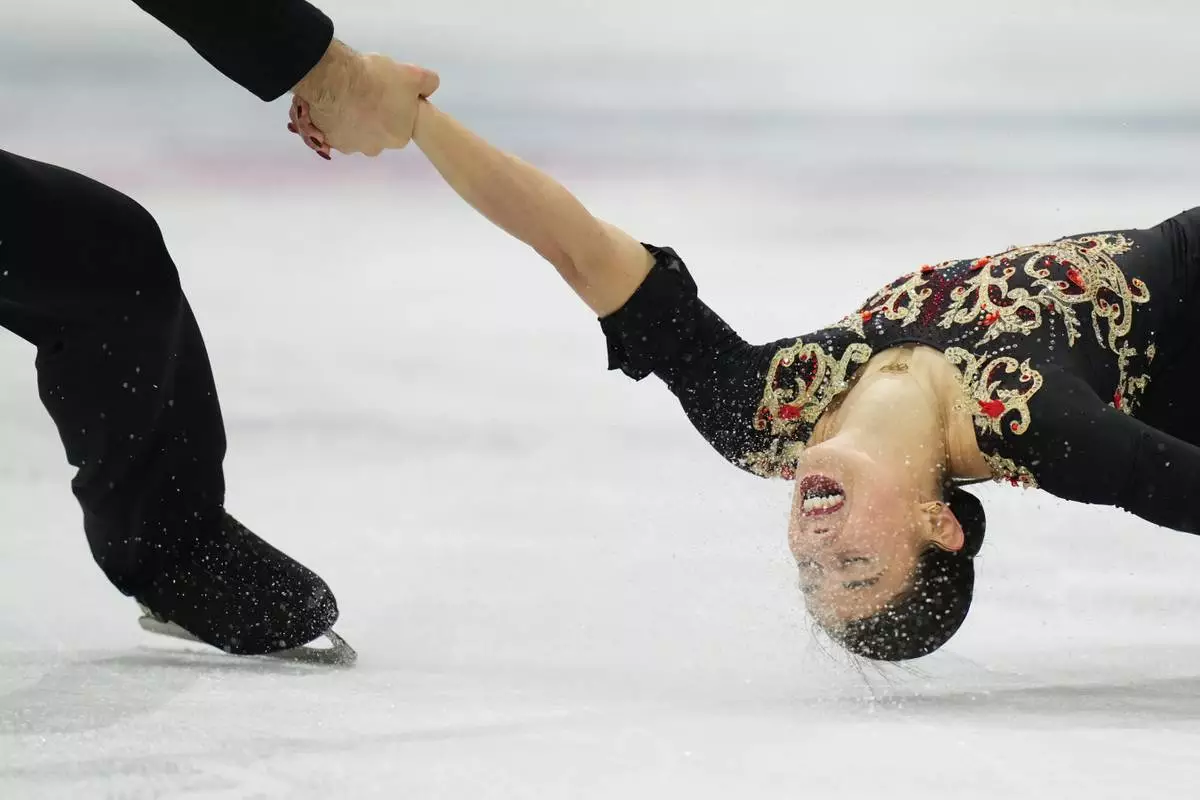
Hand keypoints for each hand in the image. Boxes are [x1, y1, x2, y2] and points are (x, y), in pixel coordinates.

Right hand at [289, 40, 439, 158]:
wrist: (336, 81)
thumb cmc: (377, 80)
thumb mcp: (412, 75)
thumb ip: (427, 83)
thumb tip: (431, 86)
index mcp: (399, 137)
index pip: (400, 126)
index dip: (394, 109)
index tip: (386, 94)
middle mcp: (375, 148)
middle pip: (377, 132)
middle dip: (372, 116)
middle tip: (365, 92)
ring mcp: (350, 146)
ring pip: (354, 133)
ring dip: (351, 118)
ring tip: (346, 95)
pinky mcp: (328, 141)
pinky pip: (333, 132)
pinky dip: (333, 120)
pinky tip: (332, 102)